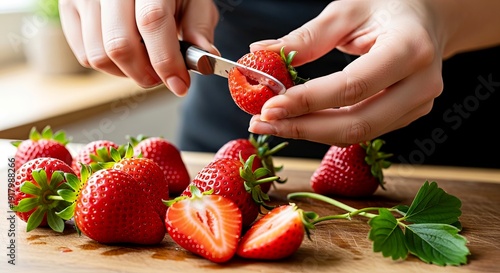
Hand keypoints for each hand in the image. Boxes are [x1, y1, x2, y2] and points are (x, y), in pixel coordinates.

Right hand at [59, 0, 218, 95]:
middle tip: (163, 78)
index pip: (152, 22)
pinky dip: (109, 66)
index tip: (180, 84)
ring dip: (127, 73)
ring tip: (145, 64)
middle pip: (120, 45)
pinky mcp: (69, 7)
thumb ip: (199, 27)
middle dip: (146, 74)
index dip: (167, 61)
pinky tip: (127, 55)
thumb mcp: (194, 0)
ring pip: (99, 55)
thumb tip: (205, 58)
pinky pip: (84, 54)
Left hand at [248, 0, 447, 146]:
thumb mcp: (347, 12)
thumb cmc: (389, 7)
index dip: (308, 101)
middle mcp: (421, 83)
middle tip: (262, 123)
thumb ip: (307, 37)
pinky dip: (326, 129)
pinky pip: (362, 130)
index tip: (269, 107)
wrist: (429, 18)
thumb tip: (262, 53)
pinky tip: (299, 121)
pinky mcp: (407, 116)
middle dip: (303, 127)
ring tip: (273, 124)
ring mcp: (418, 105)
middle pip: (357, 123)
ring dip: (310, 133)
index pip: (353, 86)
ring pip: (358, 133)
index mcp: (410, 48)